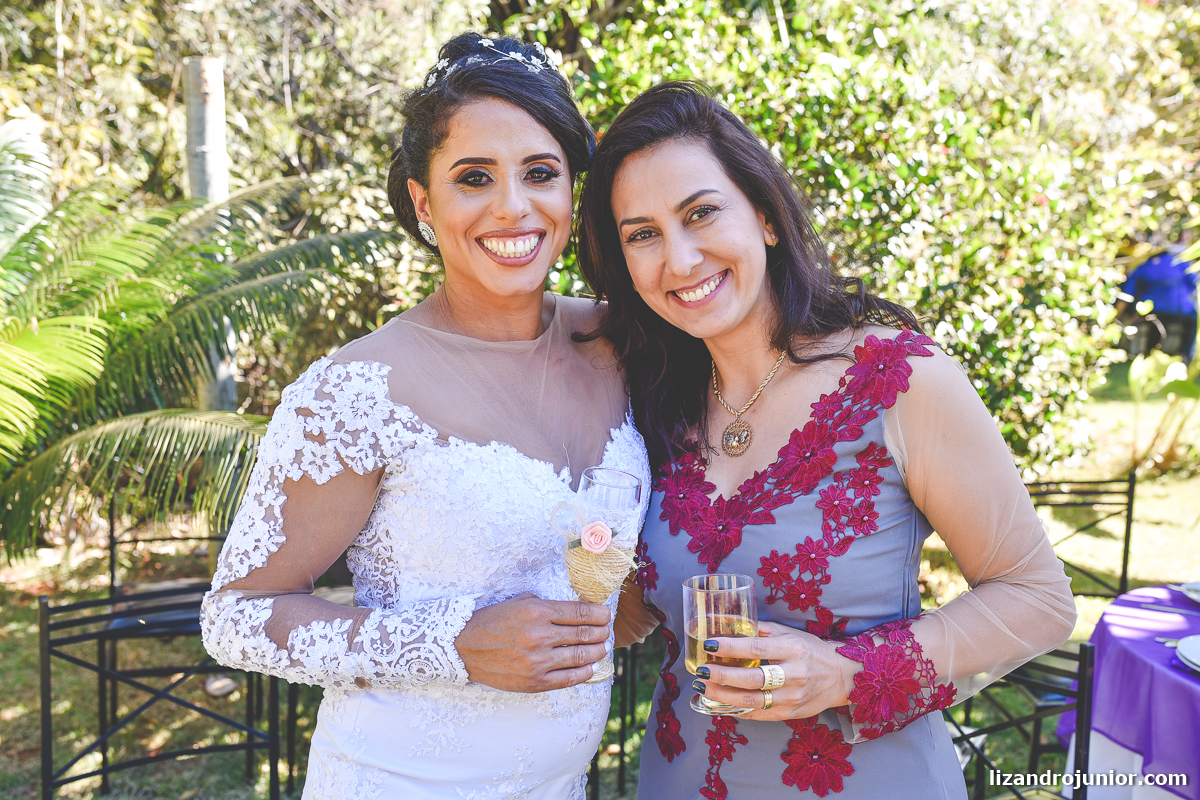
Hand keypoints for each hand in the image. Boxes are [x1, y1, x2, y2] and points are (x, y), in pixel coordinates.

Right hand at [455, 593, 611, 692]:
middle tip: (606, 631)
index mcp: (537, 612)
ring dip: (598, 652)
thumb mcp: (519, 602)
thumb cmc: (492, 621)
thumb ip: (547, 605)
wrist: (463, 647)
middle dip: (601, 632)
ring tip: (603, 647)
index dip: (599, 614)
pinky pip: (568, 679)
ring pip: (580, 656)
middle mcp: (540, 636)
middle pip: (585, 634)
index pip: (580, 612)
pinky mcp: (534, 682)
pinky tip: (591, 666)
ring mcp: (537, 661)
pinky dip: (584, 672)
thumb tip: (576, 610)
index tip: (606, 615)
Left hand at [689, 621, 856, 720]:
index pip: (757, 649)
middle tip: (700, 671)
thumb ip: (758, 630)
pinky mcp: (790, 714)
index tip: (709, 645)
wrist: (840, 677)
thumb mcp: (788, 634)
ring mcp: (792, 697)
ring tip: (703, 686)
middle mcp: (794, 675)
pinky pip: (758, 713)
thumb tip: (725, 622)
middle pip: (752, 679)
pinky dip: (736, 709)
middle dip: (722, 675)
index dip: (731, 648)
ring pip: (752, 700)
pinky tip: (719, 702)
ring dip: (723, 695)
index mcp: (793, 649)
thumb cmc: (809, 650)